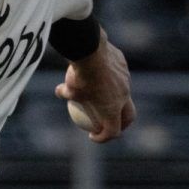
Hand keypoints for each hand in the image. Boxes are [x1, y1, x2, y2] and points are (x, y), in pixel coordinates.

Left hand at [55, 29, 135, 143]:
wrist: (91, 50)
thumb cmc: (79, 75)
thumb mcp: (68, 88)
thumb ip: (65, 93)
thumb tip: (60, 92)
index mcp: (112, 109)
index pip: (113, 131)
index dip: (103, 137)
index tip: (92, 135)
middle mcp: (123, 97)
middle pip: (129, 116)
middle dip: (122, 124)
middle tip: (109, 123)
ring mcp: (126, 81)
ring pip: (125, 93)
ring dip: (117, 99)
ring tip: (105, 97)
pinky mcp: (124, 66)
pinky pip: (120, 75)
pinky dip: (112, 78)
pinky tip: (101, 71)